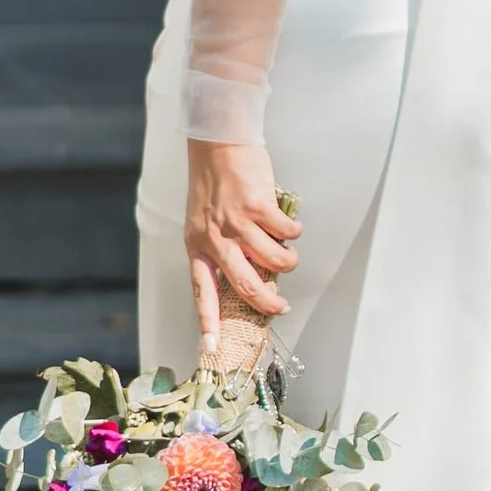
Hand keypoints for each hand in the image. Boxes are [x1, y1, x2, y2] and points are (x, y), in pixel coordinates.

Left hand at [186, 140, 300, 356]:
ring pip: (275, 261)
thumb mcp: (204, 220)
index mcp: (197, 245)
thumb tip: (253, 274)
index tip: (212, 348)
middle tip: (282, 307)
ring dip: (288, 262)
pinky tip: (287, 225)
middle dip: (269, 303)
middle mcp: (215, 239)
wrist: (218, 142)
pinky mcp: (259, 208)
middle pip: (246, 287)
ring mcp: (237, 224)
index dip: (208, 322)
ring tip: (288, 254)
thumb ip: (221, 247)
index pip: (202, 292)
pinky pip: (287, 234)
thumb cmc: (213, 181)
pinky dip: (293, 233)